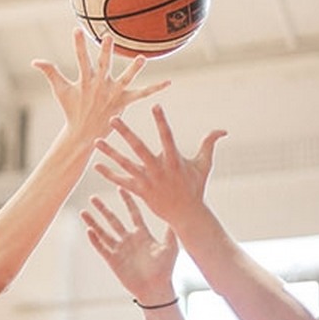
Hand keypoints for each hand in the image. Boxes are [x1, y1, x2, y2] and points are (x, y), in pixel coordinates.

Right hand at [32, 29, 169, 140]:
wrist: (83, 134)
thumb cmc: (71, 109)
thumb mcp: (60, 90)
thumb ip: (49, 72)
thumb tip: (34, 61)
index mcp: (85, 81)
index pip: (80, 59)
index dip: (78, 45)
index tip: (77, 30)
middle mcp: (100, 86)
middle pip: (104, 65)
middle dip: (106, 52)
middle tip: (109, 37)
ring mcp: (113, 94)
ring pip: (125, 79)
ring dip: (134, 69)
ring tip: (142, 58)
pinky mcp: (124, 102)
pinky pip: (142, 94)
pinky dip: (155, 88)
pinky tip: (169, 82)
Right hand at [81, 188, 178, 303]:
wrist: (156, 289)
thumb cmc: (165, 269)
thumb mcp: (170, 247)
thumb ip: (170, 231)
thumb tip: (176, 212)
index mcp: (142, 234)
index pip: (133, 213)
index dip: (127, 201)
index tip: (120, 187)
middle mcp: (129, 239)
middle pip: (113, 220)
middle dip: (103, 209)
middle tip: (93, 197)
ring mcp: (120, 250)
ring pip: (103, 232)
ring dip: (93, 222)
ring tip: (83, 211)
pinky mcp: (113, 260)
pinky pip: (102, 248)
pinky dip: (95, 240)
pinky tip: (88, 230)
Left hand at [94, 104, 226, 224]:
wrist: (186, 214)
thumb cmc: (195, 187)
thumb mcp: (204, 165)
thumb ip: (209, 144)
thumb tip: (222, 130)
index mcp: (174, 160)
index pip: (167, 136)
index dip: (161, 121)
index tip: (155, 105)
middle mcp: (158, 169)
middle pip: (138, 148)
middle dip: (125, 133)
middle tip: (113, 119)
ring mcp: (147, 181)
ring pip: (125, 163)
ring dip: (110, 152)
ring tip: (96, 140)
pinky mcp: (140, 191)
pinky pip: (122, 181)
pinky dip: (109, 174)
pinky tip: (96, 165)